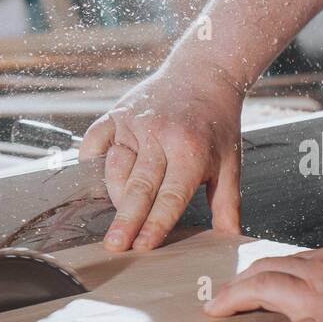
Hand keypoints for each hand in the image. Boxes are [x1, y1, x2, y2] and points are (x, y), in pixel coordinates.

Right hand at [80, 61, 244, 251]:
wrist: (204, 74)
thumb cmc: (216, 123)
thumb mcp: (229, 163)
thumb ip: (227, 203)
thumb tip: (228, 239)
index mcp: (191, 151)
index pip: (170, 196)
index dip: (155, 223)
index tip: (142, 247)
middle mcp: (160, 136)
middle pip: (138, 186)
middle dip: (125, 219)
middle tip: (114, 245)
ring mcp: (135, 124)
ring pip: (114, 168)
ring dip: (114, 193)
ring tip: (120, 211)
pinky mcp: (117, 114)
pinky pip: (95, 143)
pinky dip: (92, 162)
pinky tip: (98, 178)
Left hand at [203, 245, 322, 321]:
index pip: (284, 260)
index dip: (258, 271)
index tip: (245, 280)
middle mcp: (320, 272)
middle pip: (263, 268)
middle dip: (236, 282)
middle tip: (221, 298)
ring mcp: (319, 299)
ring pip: (261, 289)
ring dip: (232, 300)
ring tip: (215, 313)